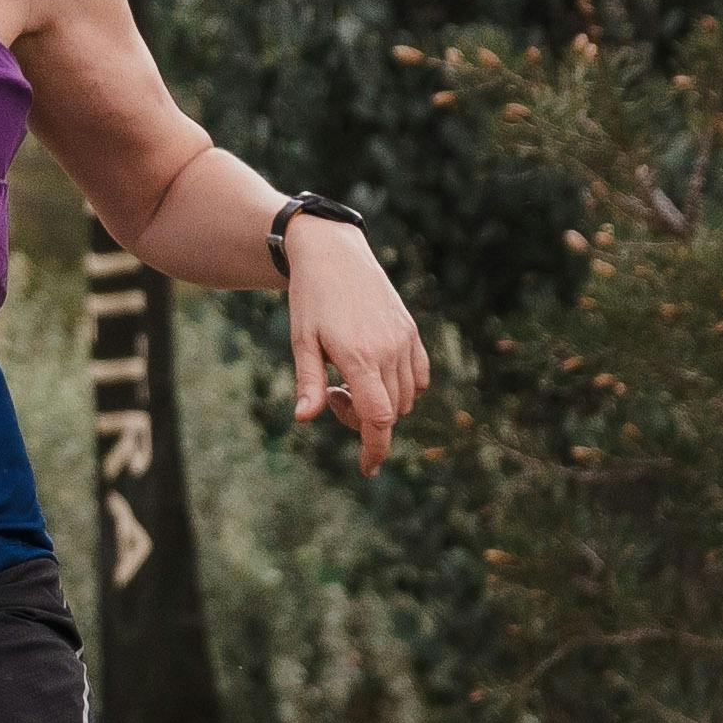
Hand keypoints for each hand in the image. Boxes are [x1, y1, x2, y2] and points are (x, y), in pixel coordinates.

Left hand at [287, 220, 428, 467]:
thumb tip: (304, 419)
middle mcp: (389, 350)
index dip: (375, 448)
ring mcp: (404, 340)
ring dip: (382, 404)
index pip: (379, 417)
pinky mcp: (411, 331)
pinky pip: (420, 377)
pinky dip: (403, 388)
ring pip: (407, 398)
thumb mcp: (301, 340)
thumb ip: (308, 382)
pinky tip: (374, 374)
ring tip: (347, 378)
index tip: (367, 468)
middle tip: (332, 393)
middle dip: (363, 420)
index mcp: (359, 356)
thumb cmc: (310, 298)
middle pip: (391, 412)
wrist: (334, 253)